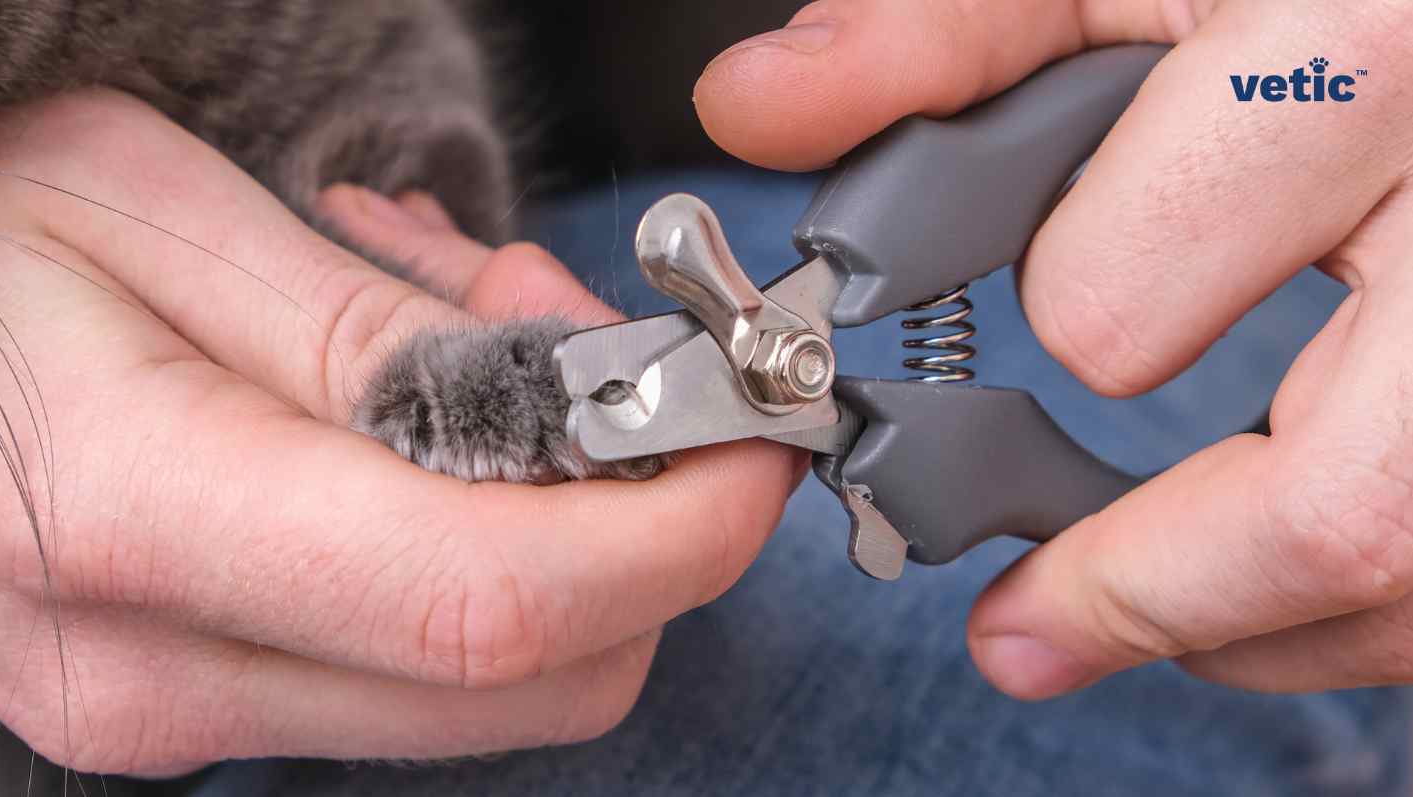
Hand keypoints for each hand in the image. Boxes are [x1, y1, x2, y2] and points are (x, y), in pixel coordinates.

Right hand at [0, 89, 803, 774]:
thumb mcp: (149, 210)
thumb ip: (377, 331)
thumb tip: (569, 400)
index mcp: (133, 515)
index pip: (491, 601)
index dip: (670, 534)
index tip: (747, 443)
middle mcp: (161, 670)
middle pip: (538, 675)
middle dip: (636, 519)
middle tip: (598, 352)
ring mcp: (184, 710)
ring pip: (501, 680)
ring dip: (558, 522)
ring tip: (473, 350)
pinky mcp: (210, 704)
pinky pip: (423, 662)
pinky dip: (480, 547)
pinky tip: (420, 423)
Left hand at [697, 1, 1412, 697]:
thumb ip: (944, 36)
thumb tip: (756, 104)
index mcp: (1355, 59)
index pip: (1128, 299)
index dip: (1050, 333)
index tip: (976, 375)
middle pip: (1342, 512)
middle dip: (1148, 597)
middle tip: (1022, 629)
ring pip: (1411, 575)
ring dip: (1244, 623)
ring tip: (1132, 603)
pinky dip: (1341, 599)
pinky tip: (1256, 564)